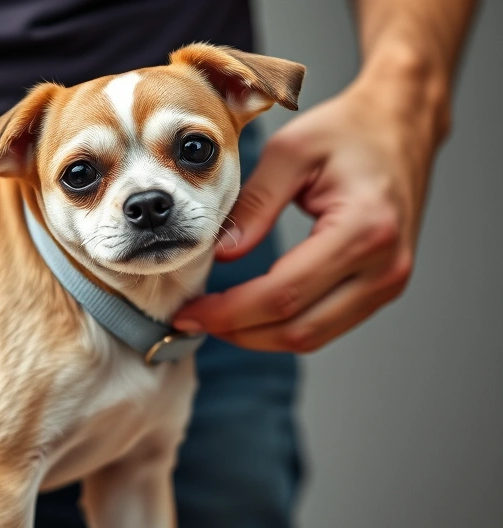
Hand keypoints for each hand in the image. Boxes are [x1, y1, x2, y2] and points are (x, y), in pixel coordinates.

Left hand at [173, 68, 445, 352]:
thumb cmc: (350, 130)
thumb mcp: (290, 151)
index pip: (284, 294)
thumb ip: (254, 204)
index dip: (230, 312)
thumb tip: (221, 254)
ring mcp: (388, 282)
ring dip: (258, 336)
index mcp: (363, 230)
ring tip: (214, 319)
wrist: (401, 125)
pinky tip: (249, 313)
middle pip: (298, 329)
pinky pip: (327, 325)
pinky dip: (283, 326)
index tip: (190, 311)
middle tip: (192, 318)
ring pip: (313, 337)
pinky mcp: (382, 288)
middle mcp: (384, 267)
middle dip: (238, 331)